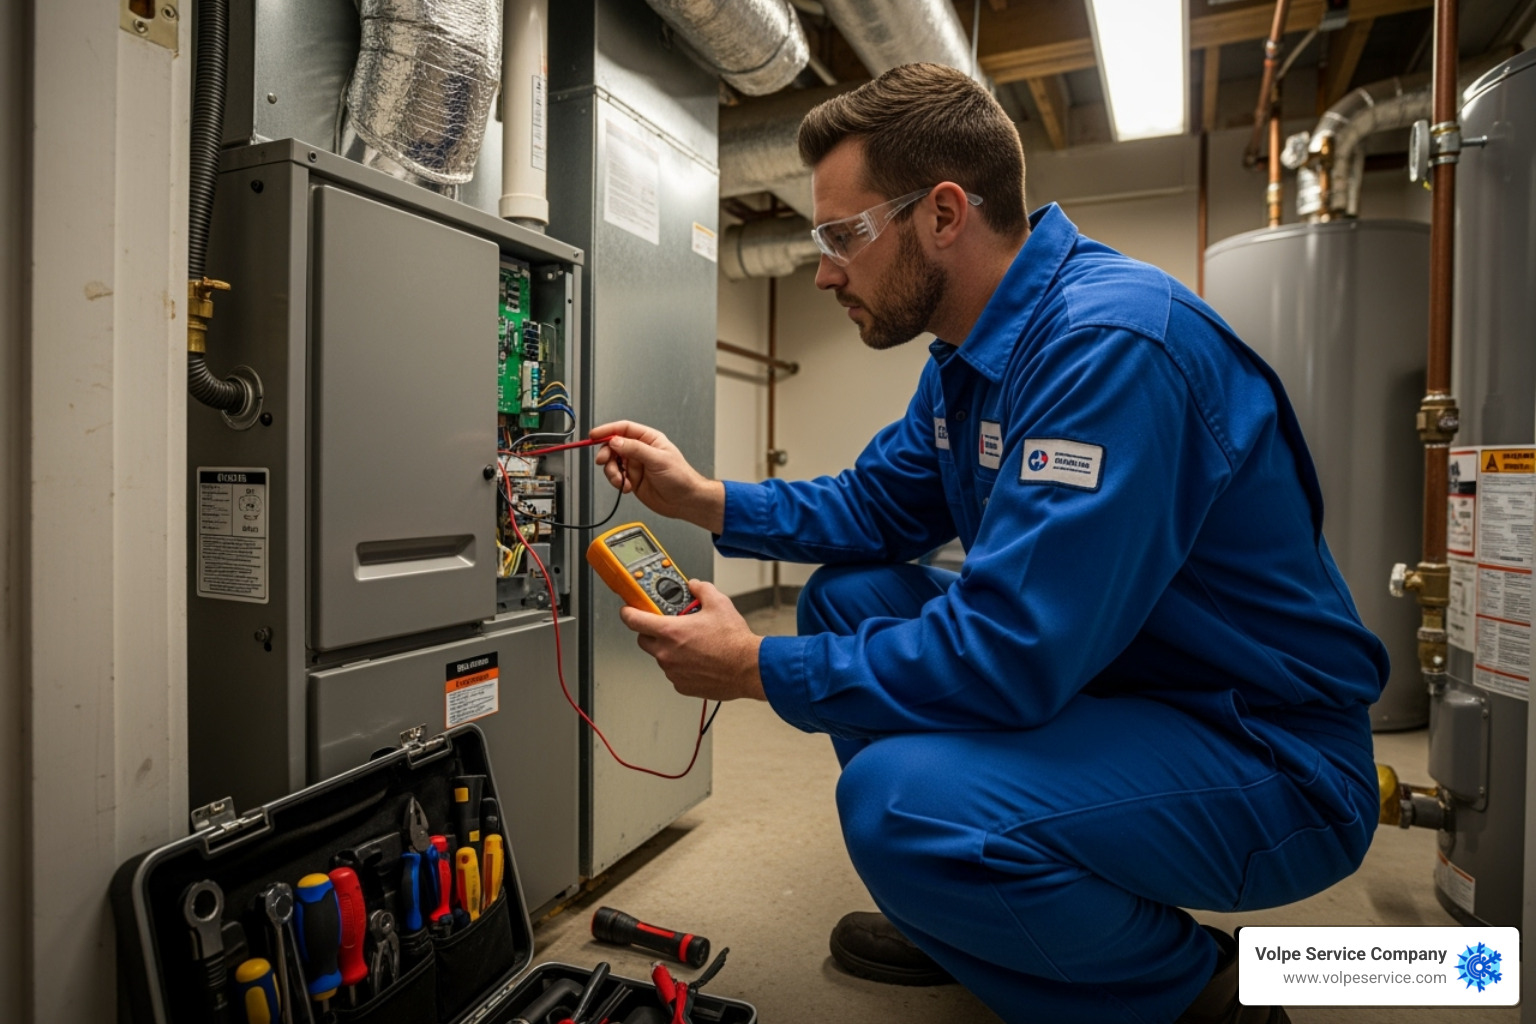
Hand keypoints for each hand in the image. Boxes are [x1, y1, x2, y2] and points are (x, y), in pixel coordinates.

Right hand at [590, 421, 724, 533]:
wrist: (685, 501)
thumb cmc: (681, 477)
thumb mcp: (658, 460)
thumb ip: (635, 449)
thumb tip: (616, 441)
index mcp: (649, 439)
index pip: (624, 429)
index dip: (608, 430)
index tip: (594, 435)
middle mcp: (640, 451)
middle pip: (614, 446)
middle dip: (607, 454)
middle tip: (604, 462)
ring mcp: (636, 465)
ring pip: (613, 463)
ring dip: (612, 472)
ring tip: (621, 480)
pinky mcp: (632, 479)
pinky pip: (617, 477)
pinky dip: (617, 482)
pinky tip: (627, 486)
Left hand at [619, 580, 765, 701]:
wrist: (748, 668)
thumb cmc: (734, 641)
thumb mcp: (719, 604)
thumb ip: (702, 590)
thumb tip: (695, 586)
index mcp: (670, 631)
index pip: (633, 620)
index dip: (628, 612)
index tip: (628, 610)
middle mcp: (666, 653)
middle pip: (643, 640)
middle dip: (652, 632)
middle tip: (669, 626)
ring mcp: (673, 671)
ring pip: (661, 657)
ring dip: (669, 650)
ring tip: (692, 644)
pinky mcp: (682, 685)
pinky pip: (674, 673)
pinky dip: (681, 666)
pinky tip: (698, 660)